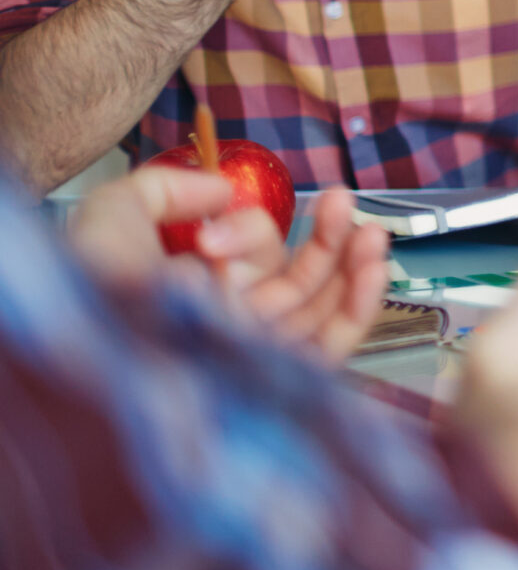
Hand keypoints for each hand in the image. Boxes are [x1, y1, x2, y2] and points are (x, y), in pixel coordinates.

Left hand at [68, 169, 390, 361]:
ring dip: (356, 267)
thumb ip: (171, 188)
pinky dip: (361, 308)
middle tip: (344, 199)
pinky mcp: (273, 381)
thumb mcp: (117, 212)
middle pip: (296, 283)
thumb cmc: (88, 280)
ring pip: (320, 312)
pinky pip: (331, 348)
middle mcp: (224, 327)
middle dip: (329, 240)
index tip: (220, 221)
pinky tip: (376, 266)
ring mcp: (250, 356)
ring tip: (375, 231)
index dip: (247, 232)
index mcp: (192, 294)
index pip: (242, 261)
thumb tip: (225, 189)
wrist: (88, 340)